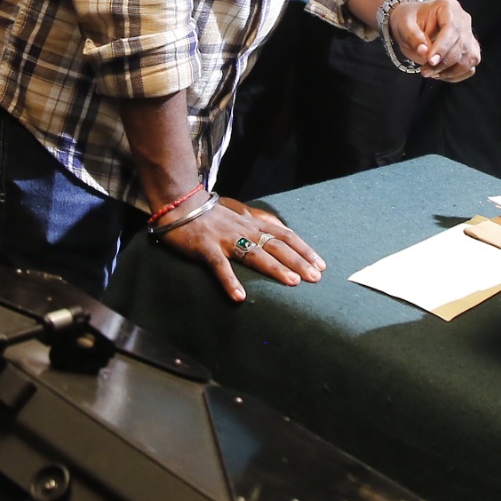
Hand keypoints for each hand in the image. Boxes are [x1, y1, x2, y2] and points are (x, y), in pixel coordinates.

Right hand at [161, 199, 324, 302]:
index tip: (321, 264)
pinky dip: (230, 281)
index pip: (285, 235)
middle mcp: (243, 229)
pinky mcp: (205, 247)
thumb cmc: (208, 214)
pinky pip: (220, 266)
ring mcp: (225, 238)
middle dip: (298, 261)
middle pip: (276, 245)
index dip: (304, 249)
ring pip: (254, 253)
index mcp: (252, 223)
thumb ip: (256, 224)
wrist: (179, 203)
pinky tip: (239, 297)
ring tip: (292, 282)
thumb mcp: (238, 216)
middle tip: (316, 277)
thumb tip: (277, 233)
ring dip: (275, 268)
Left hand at [394, 0, 480, 81]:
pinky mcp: (469, 50)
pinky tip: (439, 74)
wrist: (411, 24)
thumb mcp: (404, 25)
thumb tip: (425, 52)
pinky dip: (455, 75)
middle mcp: (463, 20)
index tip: (430, 60)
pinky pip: (469, 67)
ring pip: (470, 58)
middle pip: (463, 45)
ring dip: (450, 71)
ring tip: (430, 72)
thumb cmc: (408, 20)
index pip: (452, 28)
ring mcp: (468, 35)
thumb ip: (413, 37)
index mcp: (449, 8)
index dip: (443, 47)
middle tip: (425, 71)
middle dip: (444, 62)